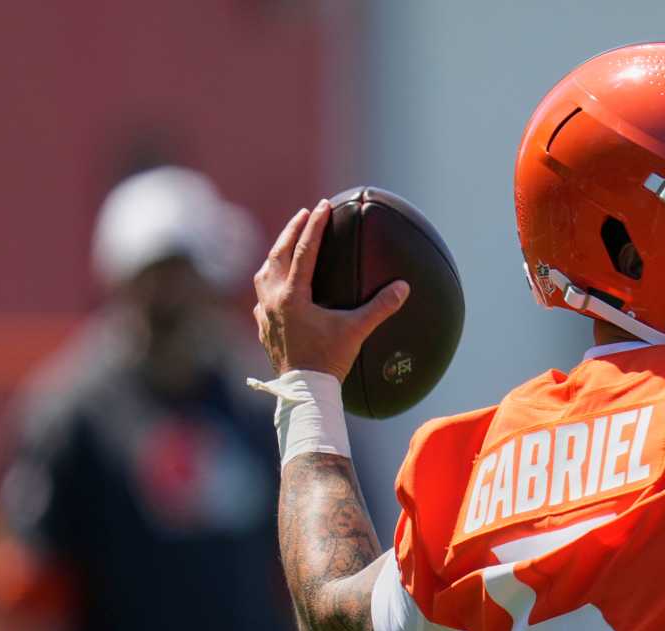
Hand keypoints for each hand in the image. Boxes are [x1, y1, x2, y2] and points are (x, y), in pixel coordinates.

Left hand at [252, 200, 408, 381]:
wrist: (304, 391)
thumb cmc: (329, 360)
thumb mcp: (356, 330)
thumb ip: (380, 307)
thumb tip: (402, 287)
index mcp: (293, 295)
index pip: (304, 250)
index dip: (315, 226)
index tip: (323, 206)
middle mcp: (273, 298)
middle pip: (278, 254)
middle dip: (292, 231)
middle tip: (304, 213)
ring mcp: (264, 312)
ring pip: (264, 272)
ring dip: (277, 253)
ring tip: (288, 244)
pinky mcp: (263, 326)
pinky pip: (261, 295)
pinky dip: (269, 282)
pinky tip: (277, 285)